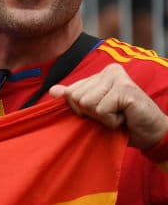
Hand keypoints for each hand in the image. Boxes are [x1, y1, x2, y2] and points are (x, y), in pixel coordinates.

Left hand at [49, 64, 167, 148]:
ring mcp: (118, 79)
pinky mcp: (125, 90)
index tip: (103, 111)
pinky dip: (111, 121)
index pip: (71, 92)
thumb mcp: (94, 110)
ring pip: (86, 103)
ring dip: (102, 118)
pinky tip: (125, 117)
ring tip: (119, 115)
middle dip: (92, 114)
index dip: (83, 109)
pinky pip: (101, 110)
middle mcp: (109, 71)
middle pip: (76, 97)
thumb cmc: (122, 122)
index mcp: (100, 73)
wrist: (151, 133)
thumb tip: (53, 91)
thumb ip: (75, 98)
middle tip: (113, 114)